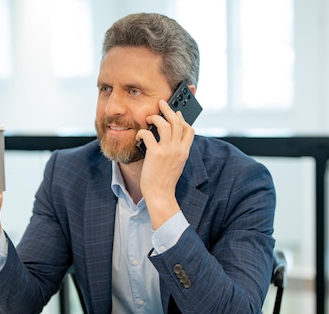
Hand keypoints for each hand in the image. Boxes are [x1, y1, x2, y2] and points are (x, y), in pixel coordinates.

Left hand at [137, 99, 193, 228]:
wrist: (160, 195)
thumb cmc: (164, 182)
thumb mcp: (175, 166)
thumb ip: (175, 153)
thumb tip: (168, 142)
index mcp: (184, 152)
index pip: (190, 130)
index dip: (183, 119)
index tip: (177, 114)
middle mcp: (178, 149)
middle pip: (178, 122)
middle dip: (169, 109)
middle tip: (162, 103)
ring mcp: (167, 151)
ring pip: (165, 124)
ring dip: (156, 118)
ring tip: (149, 117)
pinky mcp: (155, 153)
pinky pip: (148, 134)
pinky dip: (142, 132)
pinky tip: (139, 135)